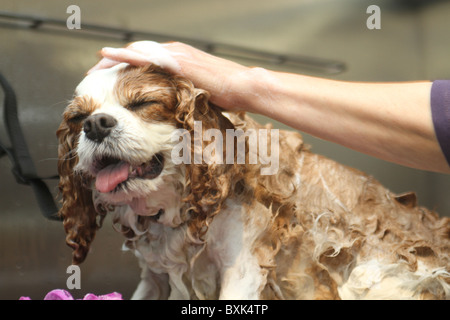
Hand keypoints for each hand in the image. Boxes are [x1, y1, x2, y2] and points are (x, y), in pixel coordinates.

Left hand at [88, 41, 250, 110]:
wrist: (243, 87)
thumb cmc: (226, 93)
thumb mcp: (199, 92)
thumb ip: (183, 93)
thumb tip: (174, 108)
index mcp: (178, 60)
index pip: (145, 60)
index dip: (126, 66)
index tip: (110, 78)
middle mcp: (174, 52)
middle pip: (136, 52)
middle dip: (114, 62)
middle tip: (95, 72)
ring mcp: (175, 54)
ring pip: (137, 51)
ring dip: (115, 58)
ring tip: (96, 68)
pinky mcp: (177, 60)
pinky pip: (146, 56)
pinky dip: (126, 56)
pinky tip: (109, 57)